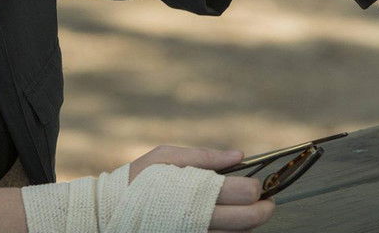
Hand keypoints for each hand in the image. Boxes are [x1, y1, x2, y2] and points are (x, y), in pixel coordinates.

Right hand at [127, 145, 275, 231]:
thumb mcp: (166, 156)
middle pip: (248, 220)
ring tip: (244, 211)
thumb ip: (204, 156)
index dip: (257, 188)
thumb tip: (239, 155)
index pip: (243, 193)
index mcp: (195, 192)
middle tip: (267, 202)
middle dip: (264, 210)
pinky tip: (227, 224)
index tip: (257, 184)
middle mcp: (199, 219)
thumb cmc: (139, 179)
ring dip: (248, 224)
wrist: (110, 213)